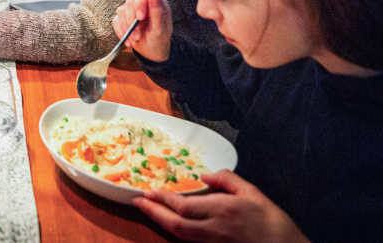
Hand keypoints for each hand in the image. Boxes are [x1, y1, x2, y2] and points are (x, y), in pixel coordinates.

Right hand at [112, 0, 172, 61]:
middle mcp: (142, 4)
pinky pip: (116, 21)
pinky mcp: (122, 18)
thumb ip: (158, 12)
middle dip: (132, 21)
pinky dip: (121, 32)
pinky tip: (129, 40)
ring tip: (135, 39)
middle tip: (138, 35)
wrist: (151, 51)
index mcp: (154, 2)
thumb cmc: (159, 39)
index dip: (140, 2)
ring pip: (121, 11)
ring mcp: (130, 10)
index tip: (141, 17)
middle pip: (130, 2)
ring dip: (127, 28)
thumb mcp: (161, 29)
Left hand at [133, 170, 306, 241]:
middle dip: (153, 212)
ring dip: (160, 222)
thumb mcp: (253, 193)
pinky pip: (189, 240)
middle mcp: (213, 228)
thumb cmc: (272, 221)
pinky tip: (169, 223)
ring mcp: (213, 241)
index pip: (184, 206)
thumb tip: (204, 175)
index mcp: (222, 210)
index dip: (163, 199)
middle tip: (138, 202)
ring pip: (179, 235)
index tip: (148, 192)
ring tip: (148, 211)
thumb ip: (227, 180)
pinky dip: (175, 231)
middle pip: (175, 224)